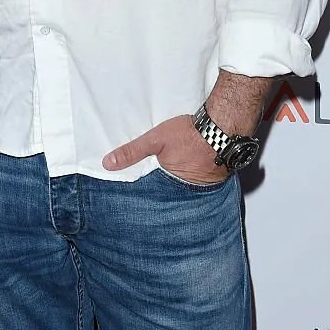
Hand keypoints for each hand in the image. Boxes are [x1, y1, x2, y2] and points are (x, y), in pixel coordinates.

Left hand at [102, 114, 228, 185]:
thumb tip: (108, 164)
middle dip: (160, 194)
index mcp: (170, 185)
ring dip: (177, 187)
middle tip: (149, 196)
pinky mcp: (212, 180)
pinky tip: (187, 172)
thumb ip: (131, 152)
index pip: (152, 195)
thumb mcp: (153, 140)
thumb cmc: (189, 134)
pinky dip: (191, 179)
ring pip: (183, 190)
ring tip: (168, 183)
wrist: (220, 128)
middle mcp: (187, 191)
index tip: (133, 202)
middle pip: (168, 194)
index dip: (144, 195)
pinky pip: (198, 184)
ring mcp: (202, 187)